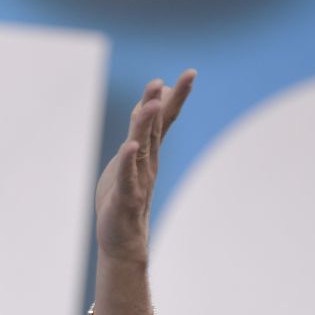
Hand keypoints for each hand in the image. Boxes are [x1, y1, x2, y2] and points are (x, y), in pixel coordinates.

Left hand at [95, 70, 195, 263]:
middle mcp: (148, 163)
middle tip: (186, 77)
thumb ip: (139, 133)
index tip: (191, 73)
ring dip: (146, 125)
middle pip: (157, 128)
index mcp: (149, 154)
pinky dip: (127, 162)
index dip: (177, 97)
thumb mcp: (130, 160)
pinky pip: (126, 177)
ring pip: (142, 147)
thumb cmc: (125, 198)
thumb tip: (148, 104)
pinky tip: (128, 147)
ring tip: (152, 102)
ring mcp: (138, 180)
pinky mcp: (125, 198)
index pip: (165, 121)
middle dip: (167, 101)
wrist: (123, 241)